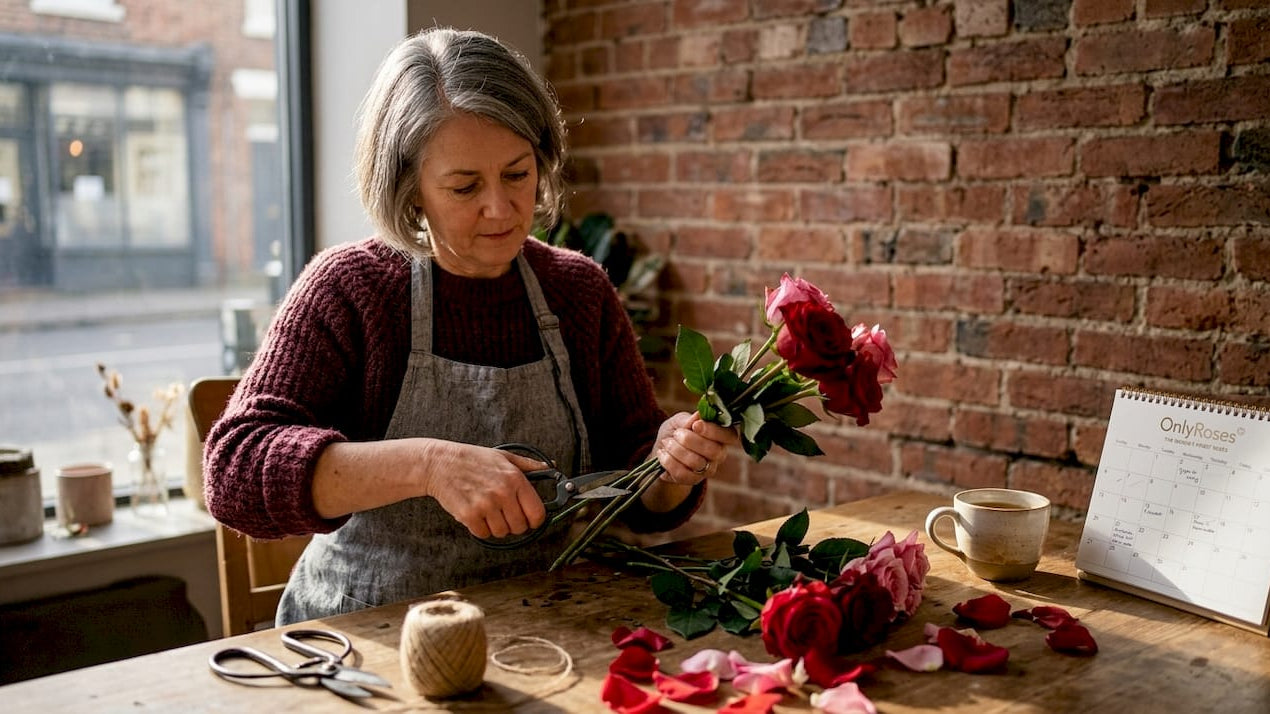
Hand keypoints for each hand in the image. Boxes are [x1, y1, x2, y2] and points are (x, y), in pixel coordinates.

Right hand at [420, 442, 548, 538]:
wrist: (440, 463)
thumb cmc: (473, 459)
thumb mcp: (504, 457)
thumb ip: (530, 465)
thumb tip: (551, 467)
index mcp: (515, 479)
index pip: (537, 513)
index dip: (535, 519)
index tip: (528, 518)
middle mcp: (502, 493)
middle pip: (520, 527)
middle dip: (514, 523)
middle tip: (504, 513)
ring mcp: (485, 505)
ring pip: (502, 532)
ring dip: (496, 526)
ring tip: (487, 510)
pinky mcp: (469, 515)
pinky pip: (484, 534)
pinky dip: (481, 528)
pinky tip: (476, 513)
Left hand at [654, 411, 738, 485]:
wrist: (662, 449)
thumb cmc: (676, 431)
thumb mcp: (680, 420)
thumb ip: (689, 419)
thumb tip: (699, 415)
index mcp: (721, 436)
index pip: (729, 436)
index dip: (713, 431)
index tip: (696, 425)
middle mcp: (719, 454)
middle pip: (714, 451)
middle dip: (690, 440)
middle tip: (676, 433)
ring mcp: (708, 469)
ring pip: (696, 462)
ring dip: (676, 449)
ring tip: (667, 442)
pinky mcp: (693, 480)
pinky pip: (682, 474)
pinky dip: (668, 461)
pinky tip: (662, 454)